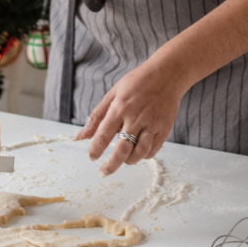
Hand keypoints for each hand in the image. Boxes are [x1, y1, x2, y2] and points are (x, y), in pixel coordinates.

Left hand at [75, 58, 185, 175]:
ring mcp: (151, 124)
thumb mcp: (113, 93)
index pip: (104, 134)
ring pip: (138, 154)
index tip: (92, 157)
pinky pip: (152, 150)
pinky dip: (143, 156)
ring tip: (122, 161)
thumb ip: (97, 116)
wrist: (167, 74)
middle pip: (121, 150)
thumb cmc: (137, 82)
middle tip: (103, 172)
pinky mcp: (164, 129)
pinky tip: (138, 153)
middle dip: (110, 165)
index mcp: (120, 107)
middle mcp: (135, 117)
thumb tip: (80, 136)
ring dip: (128, 161)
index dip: (95, 150)